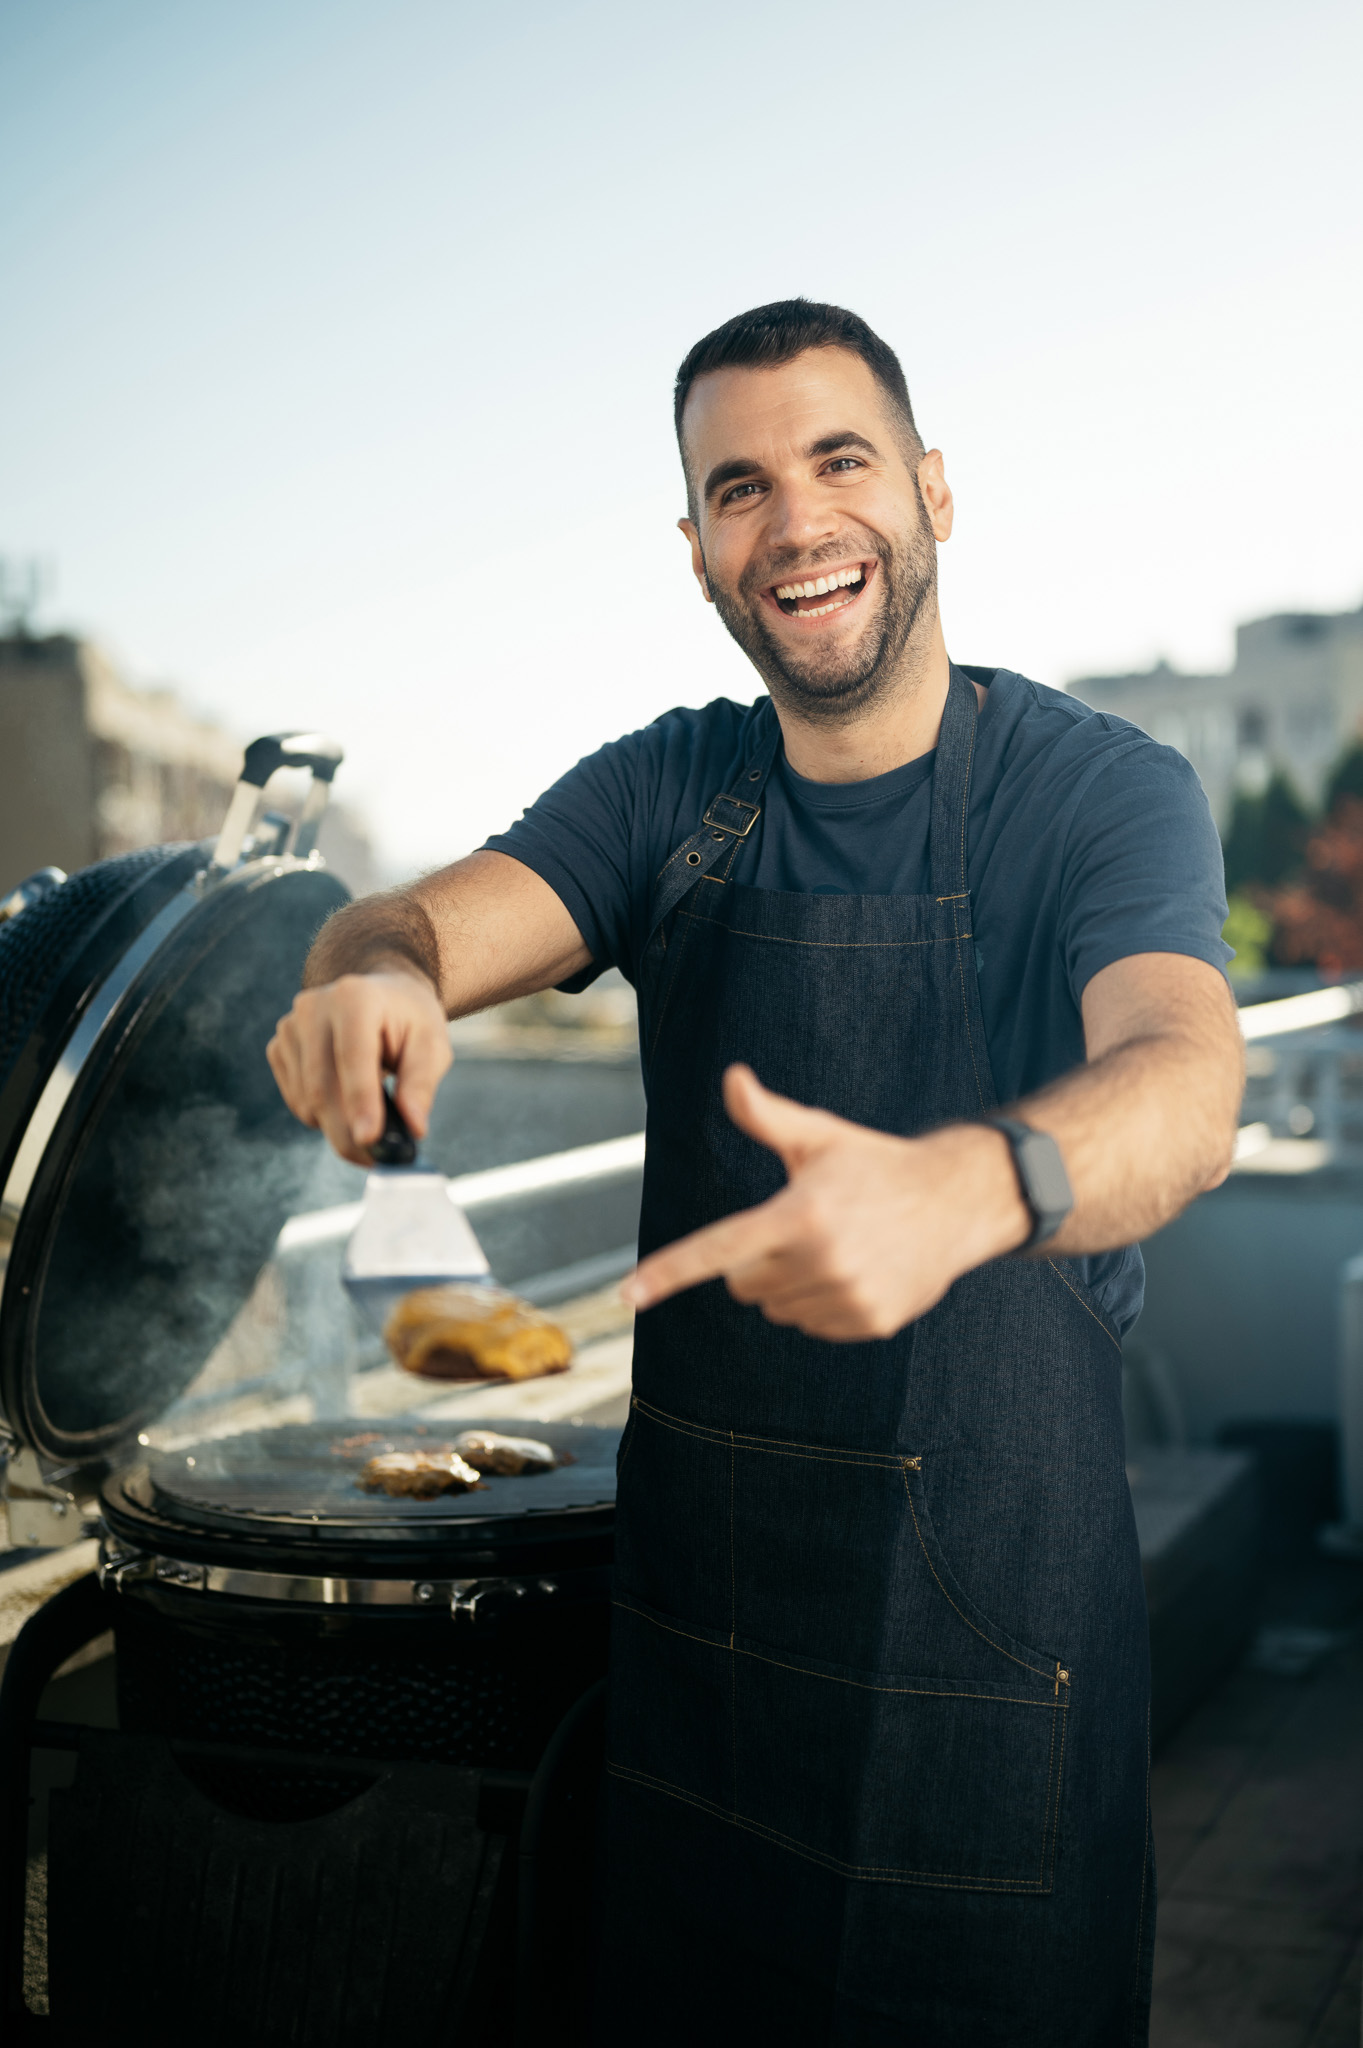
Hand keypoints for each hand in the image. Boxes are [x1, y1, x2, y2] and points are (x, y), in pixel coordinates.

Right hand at [267, 969, 452, 1165]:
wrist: (380, 994)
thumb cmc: (409, 1020)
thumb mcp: (432, 1044)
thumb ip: (422, 1083)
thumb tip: (413, 1127)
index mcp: (355, 997)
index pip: (353, 1057)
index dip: (361, 1101)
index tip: (371, 1140)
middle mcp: (313, 1008)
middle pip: (322, 1087)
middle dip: (348, 1133)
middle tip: (376, 1160)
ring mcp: (289, 1028)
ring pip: (307, 1101)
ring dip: (338, 1128)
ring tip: (372, 1123)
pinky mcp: (279, 1048)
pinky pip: (297, 1101)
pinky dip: (322, 1117)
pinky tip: (347, 1102)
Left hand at [620, 1065, 1029, 1340]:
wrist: (956, 1201)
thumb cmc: (873, 1165)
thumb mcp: (820, 1136)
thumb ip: (767, 1116)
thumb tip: (731, 1078)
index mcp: (799, 1214)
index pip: (718, 1250)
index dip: (668, 1273)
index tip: (626, 1296)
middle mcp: (822, 1260)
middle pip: (742, 1284)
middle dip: (755, 1260)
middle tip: (799, 1228)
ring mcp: (848, 1297)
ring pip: (775, 1308)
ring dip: (788, 1284)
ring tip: (834, 1248)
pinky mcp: (869, 1322)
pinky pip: (811, 1326)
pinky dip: (821, 1305)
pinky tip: (856, 1271)